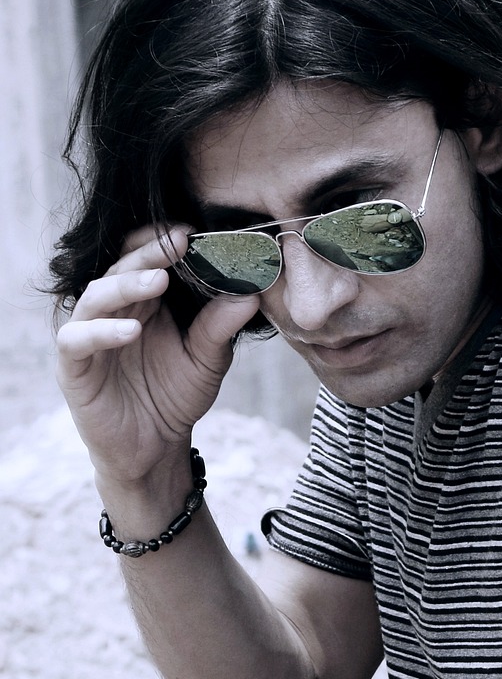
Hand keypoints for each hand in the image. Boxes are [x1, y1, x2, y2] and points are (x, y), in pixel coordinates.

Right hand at [55, 226, 259, 489]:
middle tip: (178, 243)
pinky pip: (78, 340)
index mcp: (144, 301)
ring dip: (126, 285)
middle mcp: (113, 311)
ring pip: (96, 296)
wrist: (155, 446)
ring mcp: (89, 336)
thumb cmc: (177, 395)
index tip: (192, 232)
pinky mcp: (74, 366)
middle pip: (121, 268)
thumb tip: (250, 294)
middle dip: (149, 254)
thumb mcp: (208, 360)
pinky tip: (132, 330)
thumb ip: (221, 327)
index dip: (162, 242)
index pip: (143, 258)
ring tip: (159, 282)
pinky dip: (103, 332)